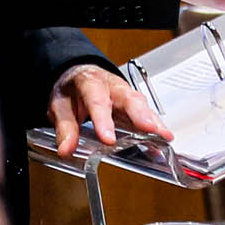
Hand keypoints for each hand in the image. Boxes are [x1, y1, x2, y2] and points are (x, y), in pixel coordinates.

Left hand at [48, 64, 172, 157]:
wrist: (78, 75)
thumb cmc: (72, 89)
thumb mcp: (60, 106)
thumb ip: (65, 128)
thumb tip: (66, 149)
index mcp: (90, 82)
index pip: (97, 99)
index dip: (104, 120)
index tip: (108, 139)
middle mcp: (111, 86)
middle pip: (127, 97)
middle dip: (140, 114)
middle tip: (149, 129)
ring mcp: (125, 94)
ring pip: (141, 105)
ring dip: (153, 121)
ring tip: (163, 137)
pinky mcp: (132, 104)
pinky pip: (145, 114)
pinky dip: (155, 126)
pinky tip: (162, 140)